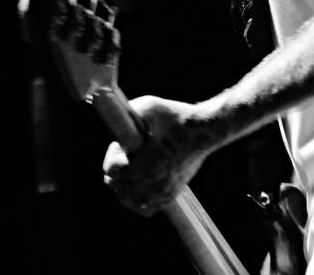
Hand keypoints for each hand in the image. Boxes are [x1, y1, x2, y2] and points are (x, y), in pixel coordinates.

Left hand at [102, 95, 210, 215]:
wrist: (203, 130)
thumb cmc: (176, 118)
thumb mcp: (148, 106)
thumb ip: (128, 113)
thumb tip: (117, 118)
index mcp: (139, 166)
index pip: (110, 171)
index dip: (113, 155)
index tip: (121, 144)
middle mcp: (148, 184)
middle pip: (118, 188)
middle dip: (118, 171)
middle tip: (126, 155)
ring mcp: (161, 191)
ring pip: (131, 202)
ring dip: (126, 189)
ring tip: (131, 171)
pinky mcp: (172, 193)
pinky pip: (148, 208)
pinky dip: (140, 201)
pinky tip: (142, 186)